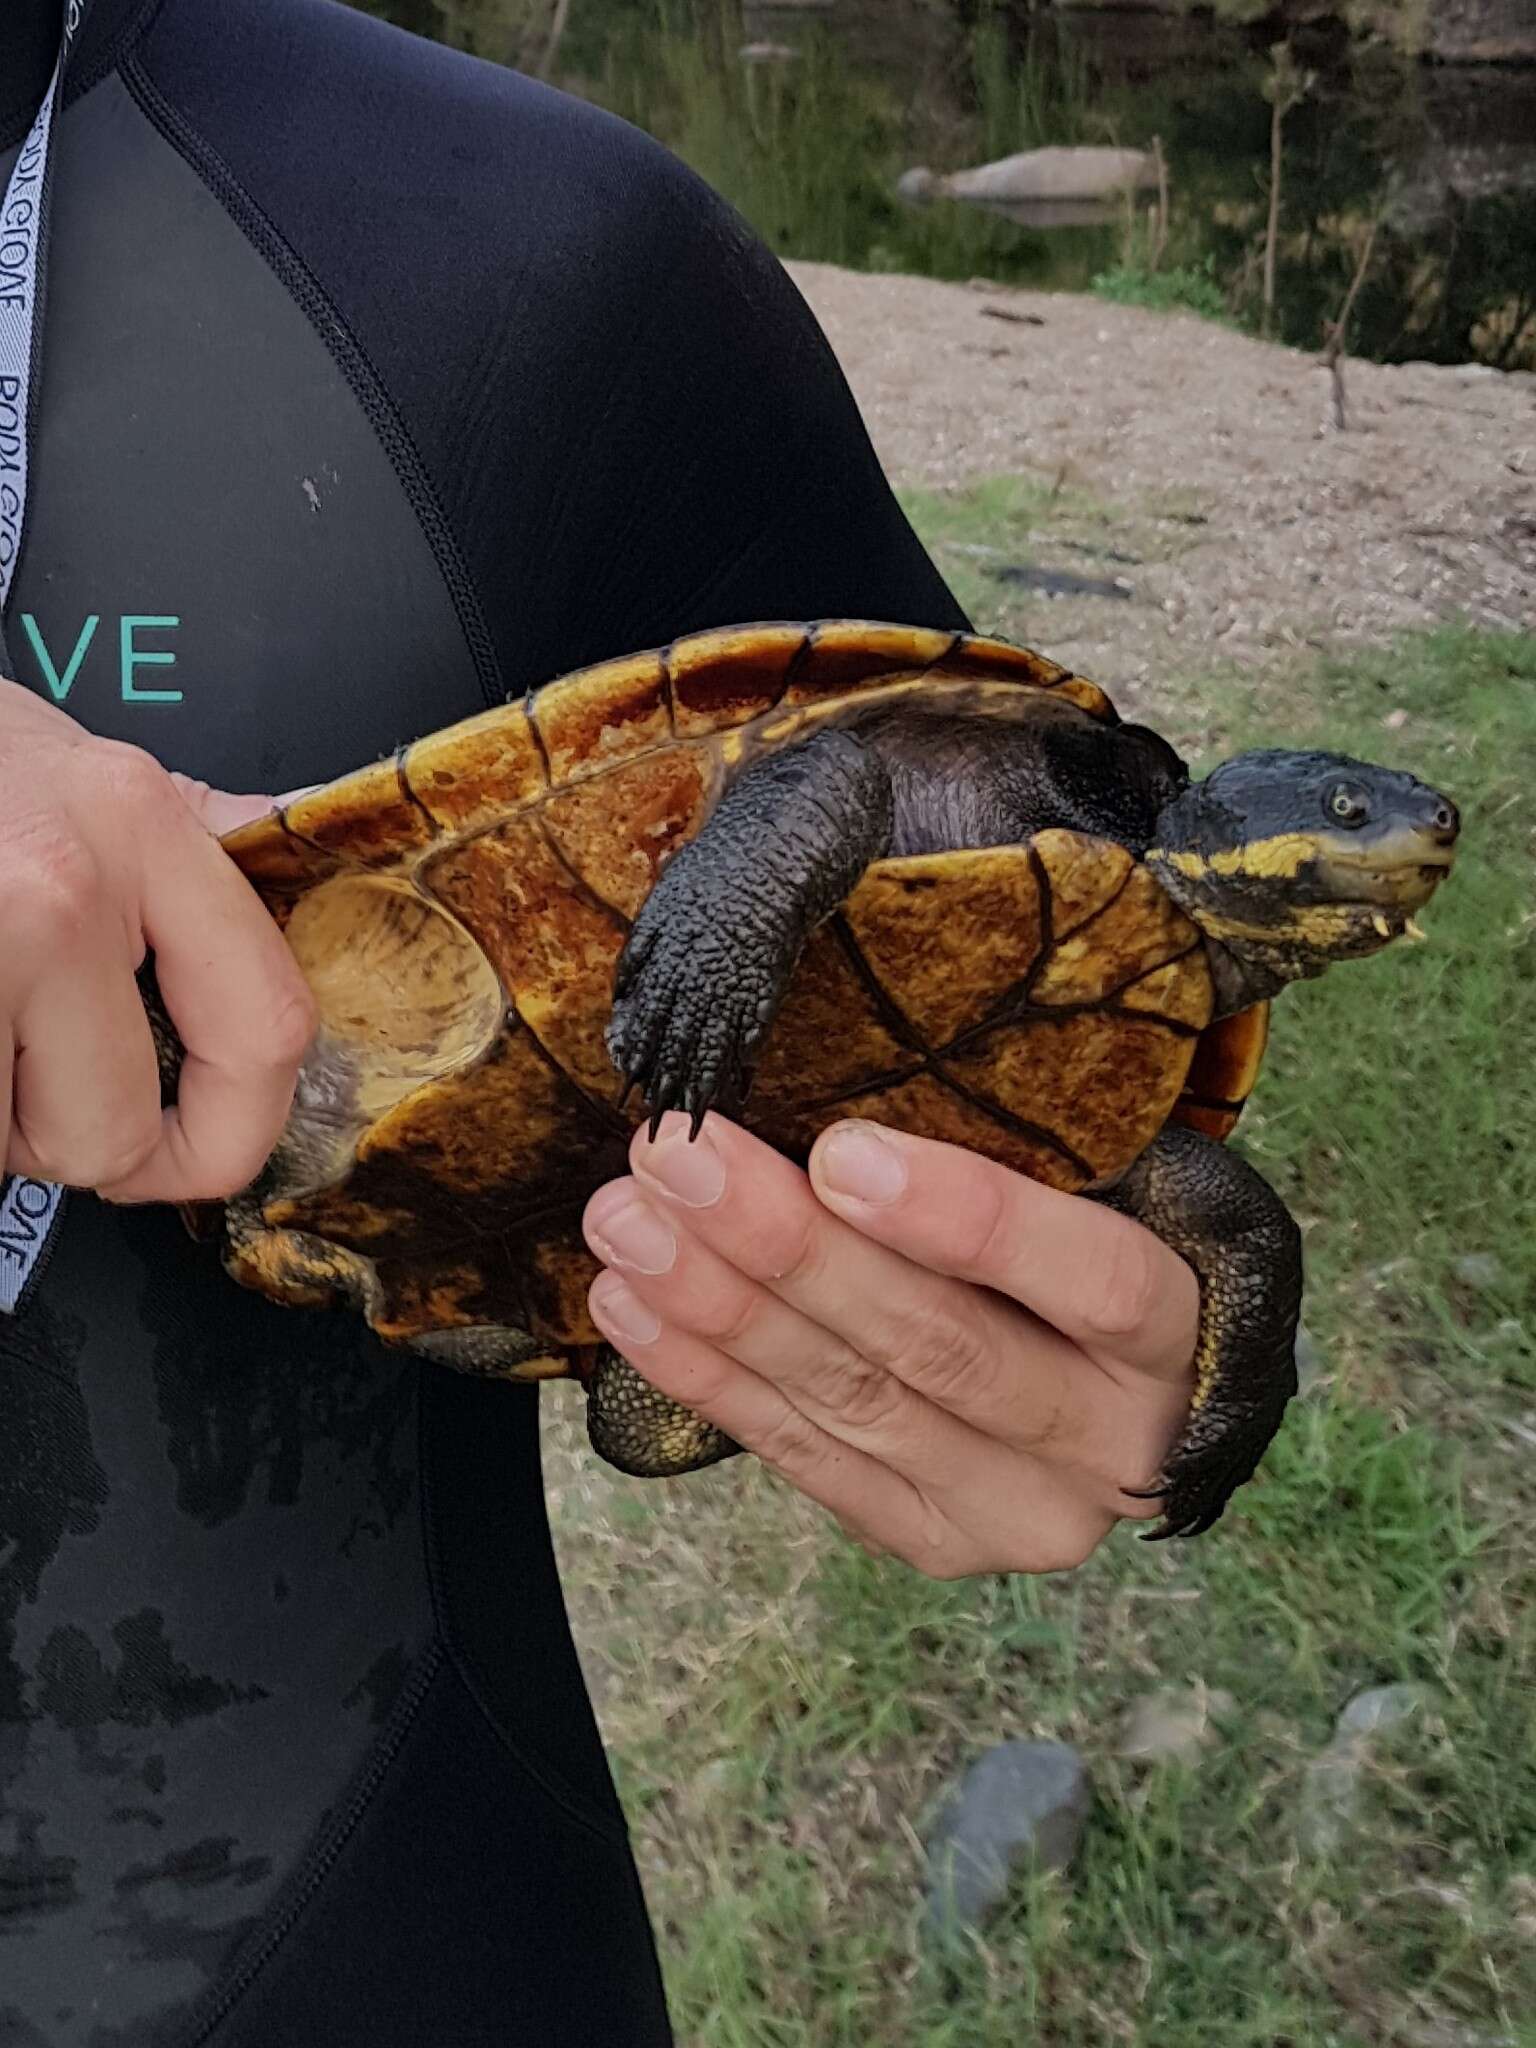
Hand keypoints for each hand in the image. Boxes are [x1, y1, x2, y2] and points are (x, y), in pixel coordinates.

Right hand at [0, 679, 315, 1202]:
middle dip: (67, 1137)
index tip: (199, 1148)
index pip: (264, 1028)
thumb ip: (198, 839)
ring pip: (11, 1146)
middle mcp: (59, 889)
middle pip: (112, 1134)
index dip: (235, 1131)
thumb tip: (295, 871)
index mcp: (138, 824)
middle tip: (26, 1072)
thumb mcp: (89, 770)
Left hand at [582, 1114, 1199, 1576]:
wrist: (1113, 1394)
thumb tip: (831, 1108)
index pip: (1093, 1279)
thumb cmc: (1078, 1248)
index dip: (967, 1220)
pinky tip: (633, 1307)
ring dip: (722, 1308)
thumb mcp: (1094, 1183)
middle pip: (942, 1347)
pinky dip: (710, 1381)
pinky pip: (807, 1462)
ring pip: (857, 1404)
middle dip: (791, 1248)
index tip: (837, 1150)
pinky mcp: (934, 1544)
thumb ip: (1010, 1156)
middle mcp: (1113, 1442)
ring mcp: (1022, 1513)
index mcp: (1179, 1333)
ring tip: (626, 1221)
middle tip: (676, 1157)